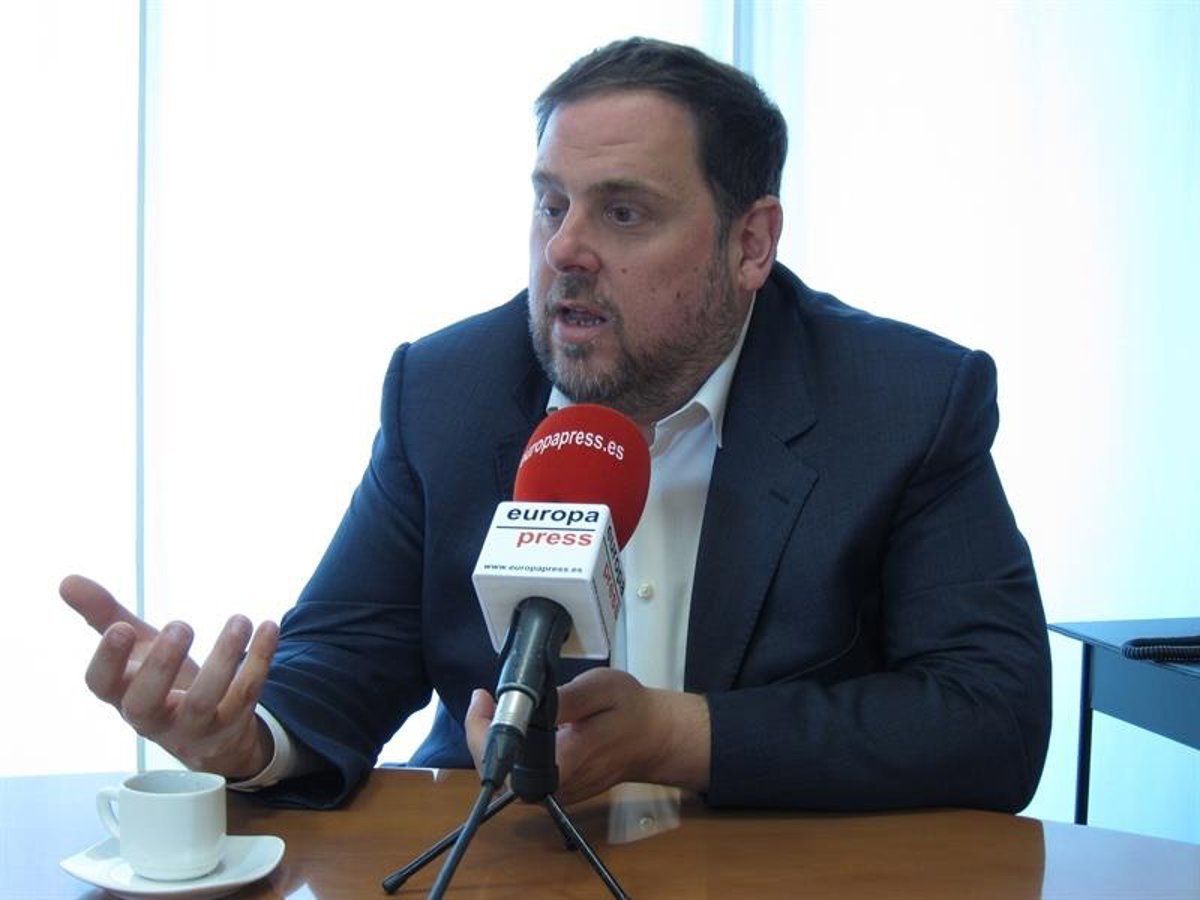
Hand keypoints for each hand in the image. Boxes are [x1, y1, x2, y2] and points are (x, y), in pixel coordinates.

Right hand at [59, 574, 278, 778]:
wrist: (208, 733)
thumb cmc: (161, 682)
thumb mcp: (136, 649)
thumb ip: (104, 615)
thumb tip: (67, 580)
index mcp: (123, 695)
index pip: (101, 686)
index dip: (107, 660)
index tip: (119, 628)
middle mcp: (153, 717)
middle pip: (147, 703)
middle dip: (162, 664)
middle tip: (181, 625)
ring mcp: (193, 726)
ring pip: (205, 701)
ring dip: (224, 658)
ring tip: (240, 620)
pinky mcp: (231, 725)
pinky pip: (246, 695)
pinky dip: (260, 660)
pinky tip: (268, 627)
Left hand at [464, 668, 710, 804]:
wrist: (654, 739)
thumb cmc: (630, 711)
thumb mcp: (602, 689)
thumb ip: (566, 699)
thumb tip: (527, 706)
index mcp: (563, 763)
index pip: (505, 760)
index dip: (483, 730)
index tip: (483, 696)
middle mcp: (555, 788)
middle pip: (497, 772)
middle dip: (482, 735)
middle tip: (485, 699)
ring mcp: (555, 794)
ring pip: (506, 775)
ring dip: (494, 741)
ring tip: (495, 707)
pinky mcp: (557, 793)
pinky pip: (520, 774)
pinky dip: (510, 749)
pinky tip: (515, 723)